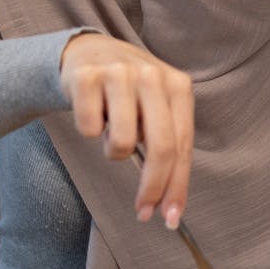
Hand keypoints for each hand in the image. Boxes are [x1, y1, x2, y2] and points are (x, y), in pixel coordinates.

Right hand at [59, 33, 193, 227]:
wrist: (88, 51)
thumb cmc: (128, 91)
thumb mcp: (157, 106)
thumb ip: (167, 143)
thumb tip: (168, 204)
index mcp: (177, 85)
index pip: (183, 145)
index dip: (177, 186)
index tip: (170, 217)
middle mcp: (152, 75)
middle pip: (161, 147)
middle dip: (152, 187)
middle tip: (142, 210)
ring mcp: (118, 73)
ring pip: (122, 142)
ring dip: (113, 150)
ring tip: (111, 131)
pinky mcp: (86, 77)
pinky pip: (89, 129)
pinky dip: (89, 130)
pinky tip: (92, 111)